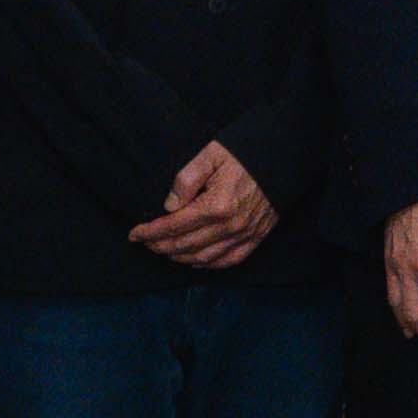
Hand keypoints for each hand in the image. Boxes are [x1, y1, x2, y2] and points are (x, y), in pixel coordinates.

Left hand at [132, 141, 277, 269]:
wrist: (283, 156)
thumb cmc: (244, 153)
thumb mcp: (210, 155)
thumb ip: (185, 180)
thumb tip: (169, 207)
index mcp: (216, 205)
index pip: (173, 226)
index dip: (150, 232)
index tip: (134, 233)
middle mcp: (230, 226)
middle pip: (185, 245)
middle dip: (159, 246)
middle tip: (145, 242)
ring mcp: (245, 234)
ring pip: (203, 258)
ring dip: (179, 258)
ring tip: (164, 250)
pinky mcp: (256, 237)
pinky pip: (228, 260)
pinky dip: (208, 265)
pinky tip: (195, 261)